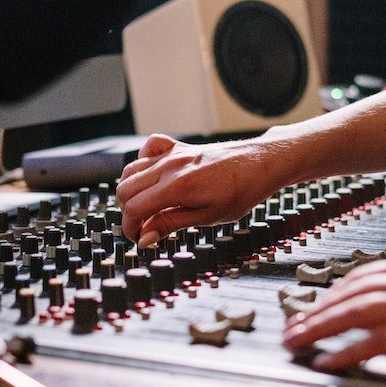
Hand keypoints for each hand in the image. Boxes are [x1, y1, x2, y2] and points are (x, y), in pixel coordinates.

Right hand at [116, 134, 295, 245]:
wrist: (260, 165)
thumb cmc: (240, 192)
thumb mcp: (207, 217)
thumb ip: (171, 224)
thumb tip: (144, 237)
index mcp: (176, 187)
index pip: (135, 208)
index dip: (130, 228)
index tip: (137, 239)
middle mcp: (169, 166)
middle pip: (125, 189)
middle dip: (128, 212)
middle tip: (143, 228)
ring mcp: (172, 154)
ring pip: (131, 170)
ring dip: (132, 191)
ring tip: (146, 208)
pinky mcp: (178, 147)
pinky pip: (148, 149)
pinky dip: (142, 162)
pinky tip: (151, 176)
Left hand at [282, 252, 385, 386]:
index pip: (366, 273)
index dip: (333, 291)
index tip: (313, 306)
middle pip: (353, 290)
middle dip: (316, 309)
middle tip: (291, 326)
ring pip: (356, 312)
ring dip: (320, 327)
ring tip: (296, 342)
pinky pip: (376, 342)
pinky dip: (347, 351)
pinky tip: (329, 361)